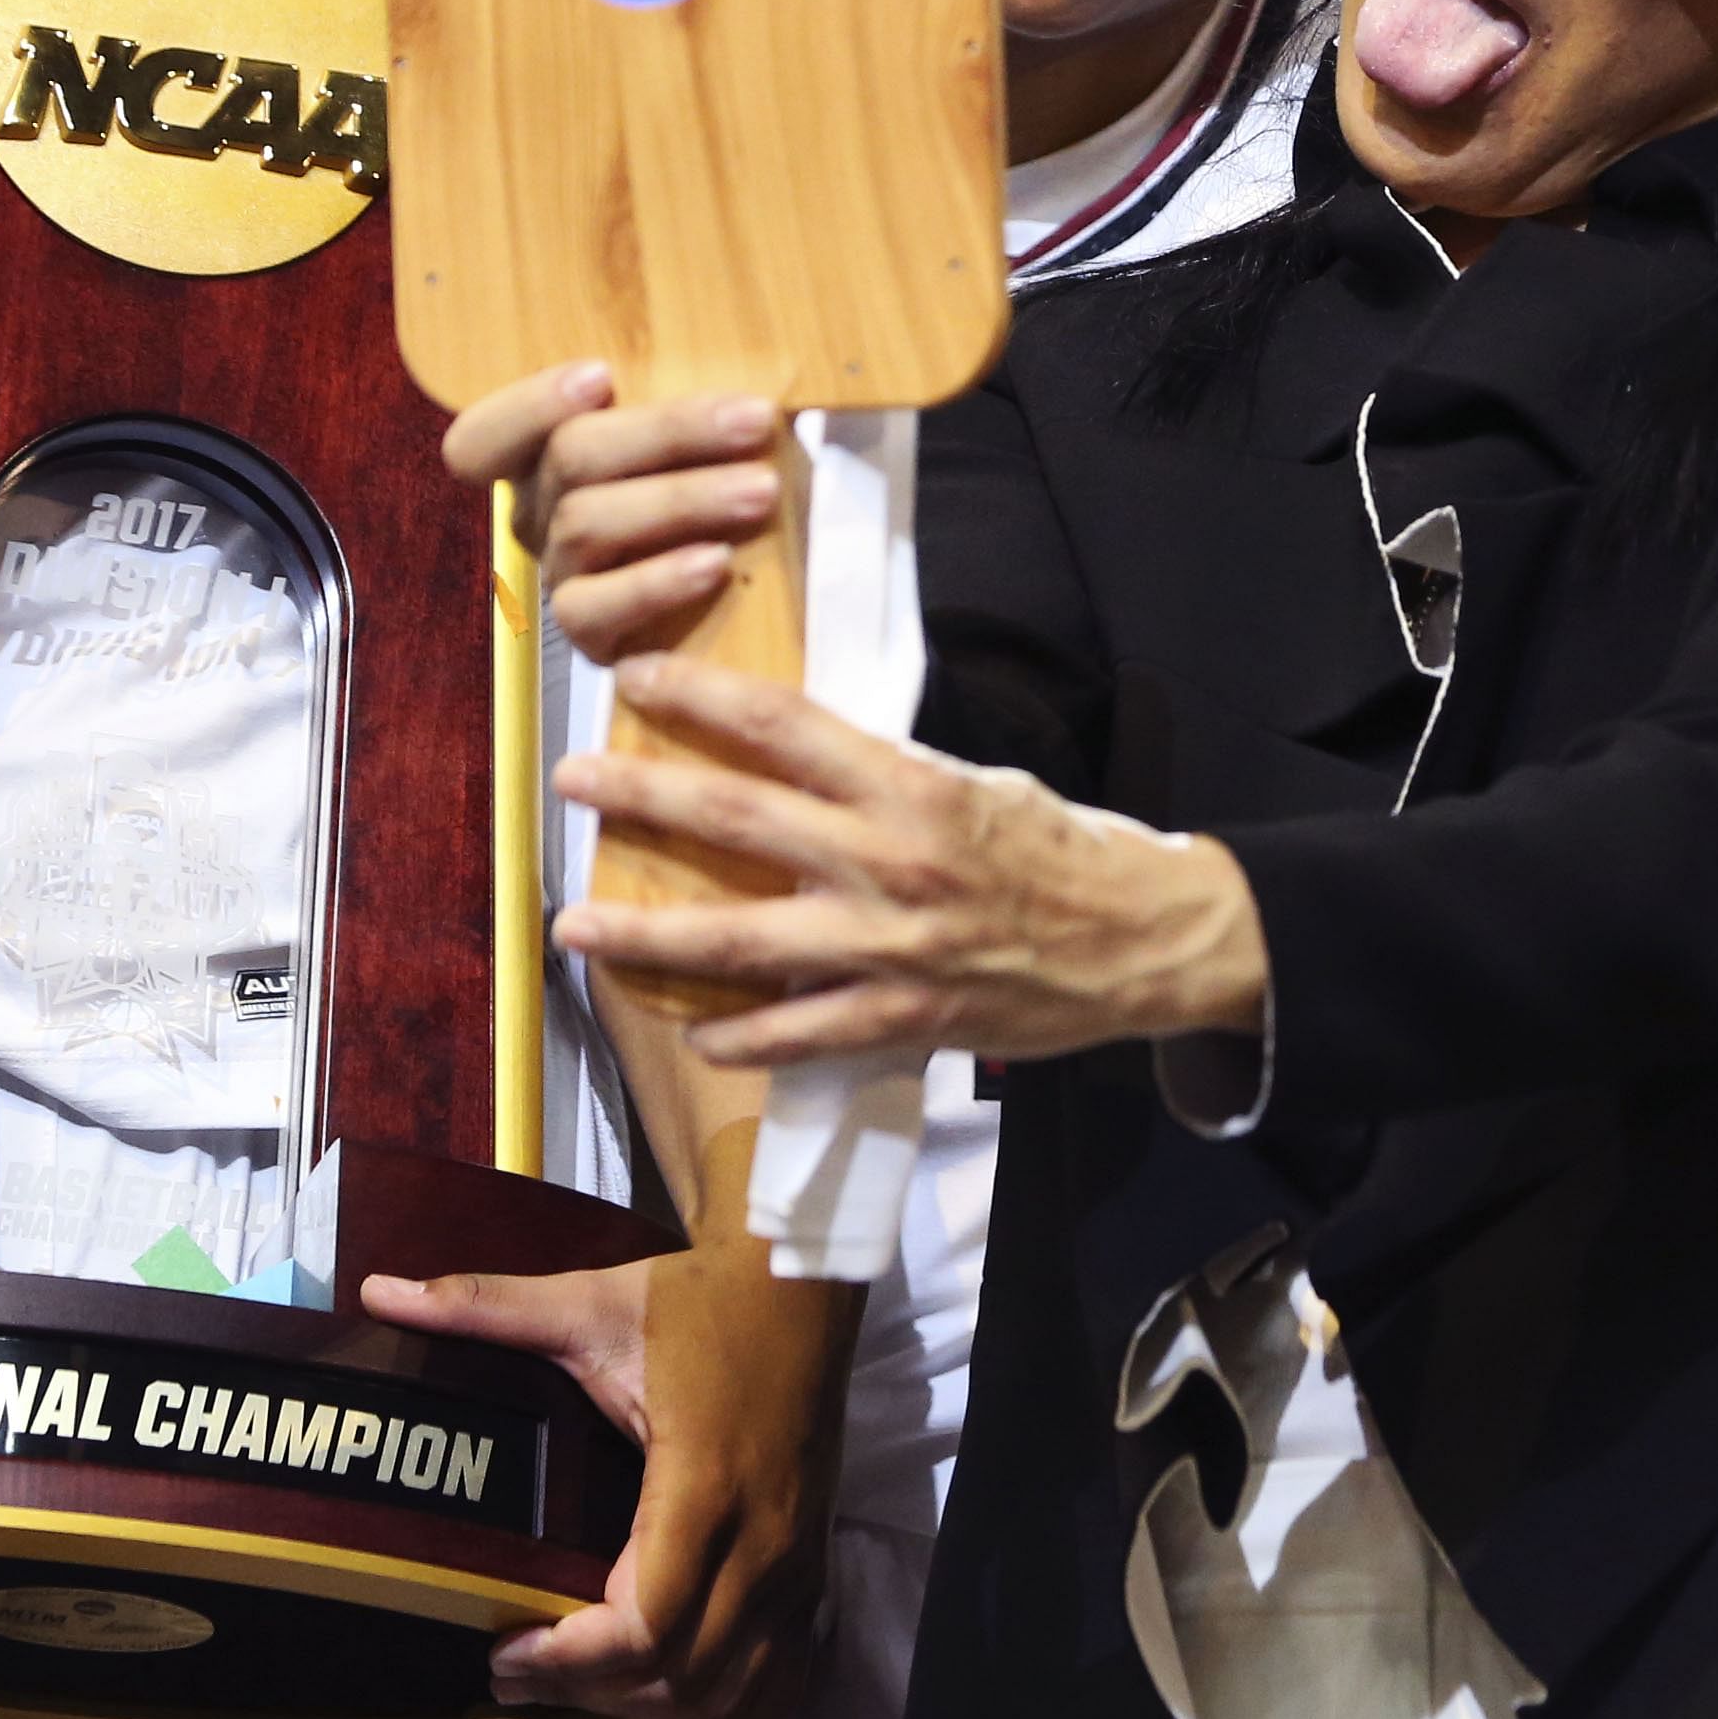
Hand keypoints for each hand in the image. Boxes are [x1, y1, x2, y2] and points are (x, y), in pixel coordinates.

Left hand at [364, 1236, 847, 1718]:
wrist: (805, 1284)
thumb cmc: (703, 1303)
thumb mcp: (592, 1303)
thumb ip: (485, 1307)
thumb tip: (382, 1292)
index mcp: (702, 1487)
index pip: (643, 1626)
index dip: (568, 1660)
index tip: (504, 1647)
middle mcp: (760, 1543)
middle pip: (678, 1677)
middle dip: (589, 1690)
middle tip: (519, 1667)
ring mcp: (796, 1565)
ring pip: (729, 1694)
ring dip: (651, 1706)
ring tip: (583, 1680)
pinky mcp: (812, 1570)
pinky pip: (777, 1679)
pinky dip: (722, 1706)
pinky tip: (668, 1688)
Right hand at [442, 363, 793, 660]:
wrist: (767, 609)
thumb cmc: (736, 488)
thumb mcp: (714, 438)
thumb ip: (698, 394)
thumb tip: (742, 358)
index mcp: (551, 458)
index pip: (483, 438)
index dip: (527, 405)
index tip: (601, 376)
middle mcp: (543, 516)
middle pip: (570, 456)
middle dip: (669, 430)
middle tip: (753, 419)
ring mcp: (563, 576)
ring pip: (584, 523)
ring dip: (681, 499)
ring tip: (762, 490)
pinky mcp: (591, 635)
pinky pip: (595, 607)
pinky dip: (657, 580)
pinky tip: (718, 562)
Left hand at [552, 651, 1269, 1064]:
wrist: (1147, 941)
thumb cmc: (1066, 851)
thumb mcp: (978, 787)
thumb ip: (889, 779)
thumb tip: (798, 761)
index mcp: (913, 787)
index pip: (784, 728)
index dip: (701, 699)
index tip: (636, 682)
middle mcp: (891, 862)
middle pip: (737, 820)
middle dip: (642, 796)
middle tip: (570, 780)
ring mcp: (890, 948)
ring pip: (740, 942)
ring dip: (647, 936)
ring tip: (577, 927)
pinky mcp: (903, 1017)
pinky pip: (797, 1034)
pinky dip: (739, 1037)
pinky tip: (696, 1033)